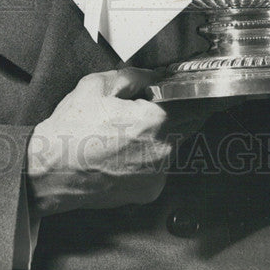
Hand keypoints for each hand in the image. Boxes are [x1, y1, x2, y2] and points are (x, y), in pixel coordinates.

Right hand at [25, 68, 213, 216]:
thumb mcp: (97, 86)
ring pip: (170, 147)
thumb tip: (152, 77)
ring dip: (157, 139)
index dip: (206, 97)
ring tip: (121, 135)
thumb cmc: (70, 131)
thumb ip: (133, 77)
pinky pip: (158, 168)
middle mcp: (162, 151)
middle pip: (184, 125)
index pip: (197, 105)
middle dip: (171, 115)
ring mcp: (157, 175)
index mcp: (154, 121)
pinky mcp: (148, 192)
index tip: (221, 93)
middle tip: (141, 112)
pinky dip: (147, 160)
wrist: (49, 172)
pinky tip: (120, 154)